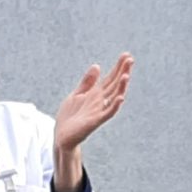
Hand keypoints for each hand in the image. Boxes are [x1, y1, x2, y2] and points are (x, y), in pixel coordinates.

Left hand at [53, 53, 132, 191]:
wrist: (62, 136)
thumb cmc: (69, 117)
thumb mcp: (76, 94)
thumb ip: (87, 82)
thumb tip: (97, 66)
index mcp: (95, 94)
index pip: (110, 78)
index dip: (118, 67)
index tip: (126, 55)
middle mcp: (100, 101)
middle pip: (114, 84)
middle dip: (122, 72)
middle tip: (130, 59)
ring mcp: (99, 111)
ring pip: (113, 97)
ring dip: (121, 87)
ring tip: (126, 75)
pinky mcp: (95, 121)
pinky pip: (108, 113)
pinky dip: (114, 105)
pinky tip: (120, 97)